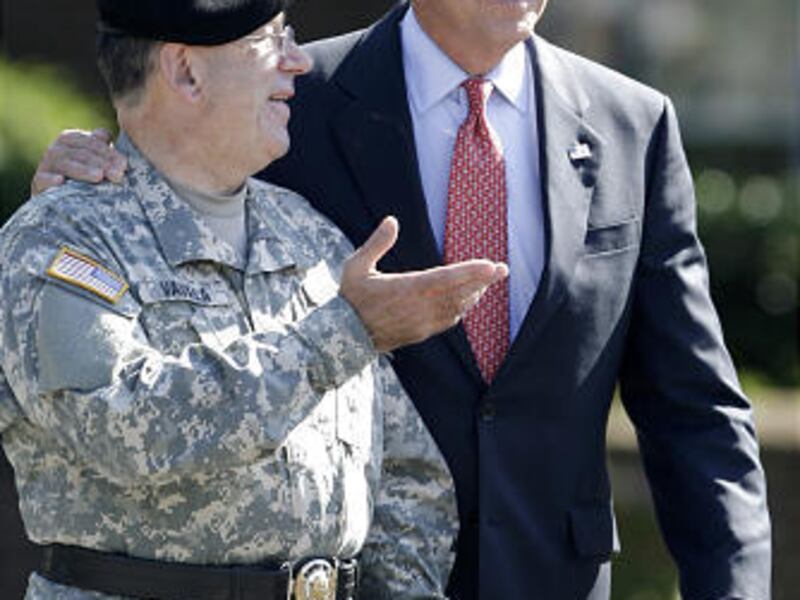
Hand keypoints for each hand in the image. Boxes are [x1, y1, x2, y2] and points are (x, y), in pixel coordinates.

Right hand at [31, 128, 127, 195]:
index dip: (109, 152)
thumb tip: (106, 135)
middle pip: (81, 153)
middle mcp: (56, 149)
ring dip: (83, 170)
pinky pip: (42, 179)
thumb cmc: (86, 178)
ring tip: (99, 176)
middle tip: (118, 174)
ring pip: (64, 163)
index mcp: (71, 139)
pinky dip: (50, 180)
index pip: (91, 142)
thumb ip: (103, 148)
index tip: (124, 165)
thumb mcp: (97, 161)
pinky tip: (61, 182)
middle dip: (101, 163)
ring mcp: (46, 165)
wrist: (61, 202)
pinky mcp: (38, 183)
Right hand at [340, 216, 507, 352]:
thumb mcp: (356, 267)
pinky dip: (461, 308)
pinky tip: (466, 300)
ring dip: (473, 294)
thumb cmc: (349, 298)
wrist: (343, 336)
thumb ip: (377, 243)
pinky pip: (448, 319)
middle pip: (459, 293)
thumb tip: (392, 220)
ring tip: (487, 281)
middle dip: (483, 281)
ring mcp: (422, 323)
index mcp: (406, 289)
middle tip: (503, 269)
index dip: (471, 273)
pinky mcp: (420, 333)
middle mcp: (419, 308)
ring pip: (457, 308)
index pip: (446, 279)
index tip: (492, 266)